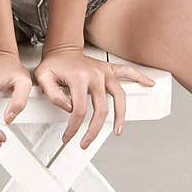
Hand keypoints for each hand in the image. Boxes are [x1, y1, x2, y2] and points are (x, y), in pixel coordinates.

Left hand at [27, 46, 154, 148]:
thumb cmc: (53, 64)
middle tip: (86, 142)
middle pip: (101, 109)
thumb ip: (53, 94)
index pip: (79, 110)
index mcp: (79, 78)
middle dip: (93, 130)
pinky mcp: (110, 70)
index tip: (68, 136)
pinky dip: (139, 77)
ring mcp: (105, 72)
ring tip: (118, 130)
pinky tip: (148, 84)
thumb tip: (69, 107)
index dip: (73, 127)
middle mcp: (95, 75)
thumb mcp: (43, 78)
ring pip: (119, 97)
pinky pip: (128, 72)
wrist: (62, 49)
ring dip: (120, 116)